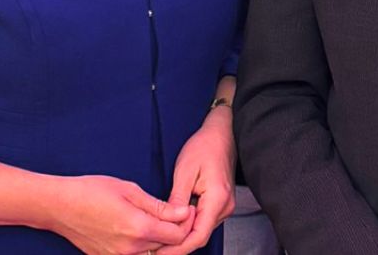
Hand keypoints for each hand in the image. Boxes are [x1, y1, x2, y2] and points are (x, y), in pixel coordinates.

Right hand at [51, 175, 193, 254]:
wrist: (59, 206)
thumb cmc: (91, 191)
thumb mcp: (130, 190)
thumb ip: (159, 206)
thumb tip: (183, 213)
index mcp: (138, 228)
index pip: (178, 235)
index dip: (187, 222)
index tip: (186, 209)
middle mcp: (130, 249)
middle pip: (168, 247)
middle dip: (176, 230)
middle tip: (176, 212)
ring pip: (153, 254)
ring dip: (161, 241)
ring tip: (158, 221)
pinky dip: (144, 247)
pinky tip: (140, 230)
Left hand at [156, 107, 235, 254]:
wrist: (221, 133)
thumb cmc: (204, 146)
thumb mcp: (185, 171)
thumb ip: (177, 199)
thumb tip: (168, 223)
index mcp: (217, 199)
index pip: (199, 236)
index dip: (178, 249)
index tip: (159, 253)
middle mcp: (224, 206)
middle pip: (200, 236)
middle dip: (177, 246)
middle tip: (153, 250)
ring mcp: (224, 206)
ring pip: (201, 231)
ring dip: (182, 237)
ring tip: (159, 241)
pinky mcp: (219, 204)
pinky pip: (203, 222)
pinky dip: (188, 227)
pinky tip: (172, 227)